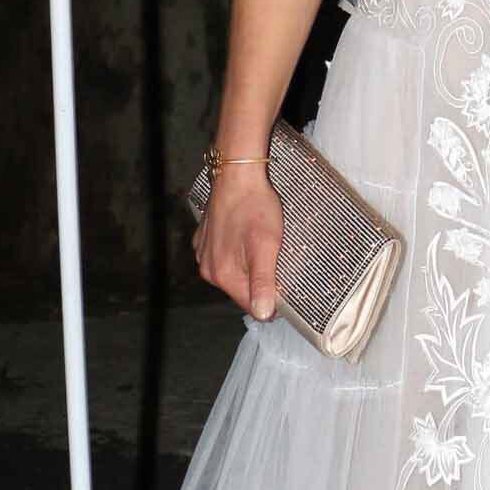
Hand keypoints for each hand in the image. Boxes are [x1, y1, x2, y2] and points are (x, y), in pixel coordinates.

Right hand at [197, 161, 283, 320]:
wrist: (236, 174)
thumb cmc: (255, 208)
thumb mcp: (266, 247)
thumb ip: (263, 282)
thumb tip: (264, 314)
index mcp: (223, 275)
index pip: (253, 306)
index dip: (273, 300)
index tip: (286, 283)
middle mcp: (208, 270)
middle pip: (242, 291)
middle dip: (261, 282)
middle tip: (277, 259)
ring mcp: (203, 254)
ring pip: (234, 275)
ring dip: (250, 267)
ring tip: (263, 246)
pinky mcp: (203, 240)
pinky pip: (224, 258)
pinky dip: (237, 253)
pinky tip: (247, 238)